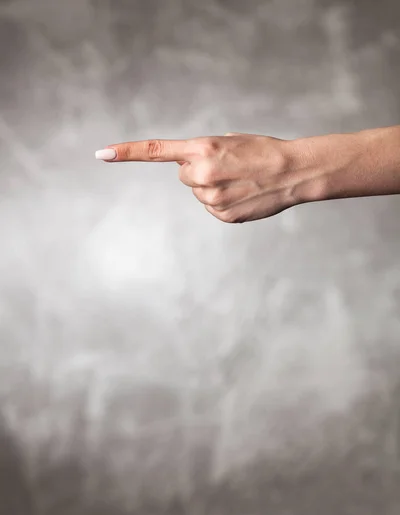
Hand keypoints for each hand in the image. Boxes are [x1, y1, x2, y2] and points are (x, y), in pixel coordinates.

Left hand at [95, 133, 299, 222]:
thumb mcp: (228, 141)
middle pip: (184, 176)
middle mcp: (202, 174)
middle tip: (228, 167)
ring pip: (198, 193)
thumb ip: (201, 153)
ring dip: (213, 187)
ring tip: (240, 182)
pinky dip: (223, 202)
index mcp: (202, 148)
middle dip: (200, 171)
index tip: (102, 154)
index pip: (156, 151)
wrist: (292, 172)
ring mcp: (211, 198)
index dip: (127, 152)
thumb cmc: (262, 151)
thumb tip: (188, 173)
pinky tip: (242, 195)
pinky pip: (211, 207)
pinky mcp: (222, 215)